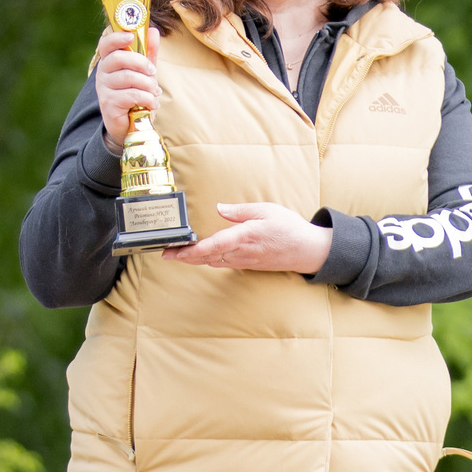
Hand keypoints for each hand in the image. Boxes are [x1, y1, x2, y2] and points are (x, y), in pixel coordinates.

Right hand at [93, 24, 159, 152]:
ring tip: (154, 93)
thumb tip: (153, 30)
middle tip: (153, 72)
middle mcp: (103, 74)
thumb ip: (148, 53)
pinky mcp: (109, 105)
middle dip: (141, 63)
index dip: (117, 37)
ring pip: (129, 77)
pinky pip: (132, 95)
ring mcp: (104, 90)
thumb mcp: (145, 73)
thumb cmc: (136, 96)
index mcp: (109, 63)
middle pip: (118, 58)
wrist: (131, 127)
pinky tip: (151, 104)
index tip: (131, 36)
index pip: (106, 45)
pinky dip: (147, 99)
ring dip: (148, 85)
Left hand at [163, 201, 332, 274]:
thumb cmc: (288, 228)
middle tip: (165, 253)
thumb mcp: (266, 210)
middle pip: (207, 257)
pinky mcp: (246, 264)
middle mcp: (241, 252)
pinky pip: (222, 263)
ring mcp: (243, 260)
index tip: (176, 252)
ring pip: (212, 261)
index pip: (213, 245)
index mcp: (245, 237)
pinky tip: (198, 257)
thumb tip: (220, 208)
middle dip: (185, 256)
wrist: (307, 251)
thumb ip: (240, 210)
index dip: (192, 250)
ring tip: (176, 254)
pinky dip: (207, 260)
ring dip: (194, 259)